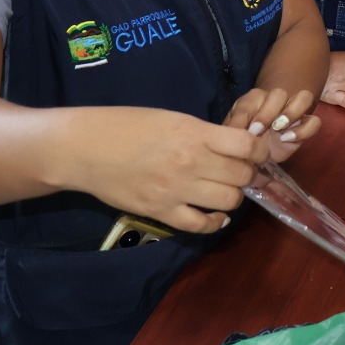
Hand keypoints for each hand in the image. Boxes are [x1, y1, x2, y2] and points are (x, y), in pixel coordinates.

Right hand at [61, 107, 270, 234]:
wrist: (84, 148)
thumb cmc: (128, 126)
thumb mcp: (174, 118)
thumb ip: (206, 134)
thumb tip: (235, 146)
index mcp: (196, 135)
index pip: (249, 147)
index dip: (260, 151)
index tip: (257, 153)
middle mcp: (191, 163)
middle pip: (242, 176)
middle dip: (248, 174)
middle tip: (241, 172)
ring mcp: (176, 190)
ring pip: (229, 202)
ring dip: (233, 197)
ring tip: (224, 190)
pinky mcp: (160, 212)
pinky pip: (201, 225)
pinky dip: (214, 222)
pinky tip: (214, 215)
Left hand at [224, 87, 321, 162]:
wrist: (256, 152)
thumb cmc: (243, 139)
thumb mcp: (232, 133)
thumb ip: (233, 129)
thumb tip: (232, 133)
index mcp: (254, 99)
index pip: (254, 99)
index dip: (251, 114)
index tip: (250, 131)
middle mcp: (276, 100)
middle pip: (280, 93)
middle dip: (269, 112)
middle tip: (260, 131)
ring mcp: (294, 111)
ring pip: (304, 97)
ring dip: (291, 113)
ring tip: (278, 130)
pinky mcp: (305, 125)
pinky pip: (315, 121)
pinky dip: (304, 129)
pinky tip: (288, 139)